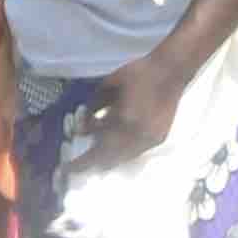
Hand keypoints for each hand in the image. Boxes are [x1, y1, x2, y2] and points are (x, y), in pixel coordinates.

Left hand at [76, 49, 194, 169]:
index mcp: (123, 120)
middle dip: (92, 163)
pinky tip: (115, 147)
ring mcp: (149, 140)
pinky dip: (122, 153)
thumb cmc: (137, 74)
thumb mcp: (108, 86)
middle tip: (78, 164)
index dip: (81, 160)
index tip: (67, 166)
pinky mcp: (158, 140)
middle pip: (109, 160)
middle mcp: (137, 136)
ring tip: (95, 155)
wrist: (170, 71)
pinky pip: (135, 154)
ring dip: (107, 159)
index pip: (97, 148)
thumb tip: (82, 129)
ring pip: (123, 160)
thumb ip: (93, 108)